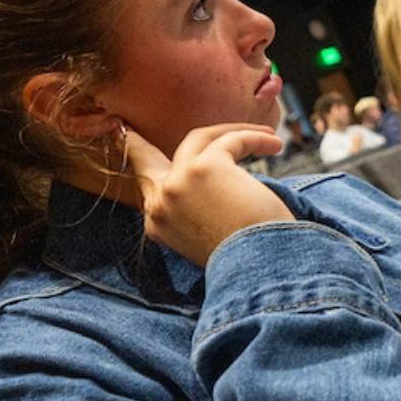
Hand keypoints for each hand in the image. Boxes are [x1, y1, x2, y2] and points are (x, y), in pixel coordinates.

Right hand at [114, 124, 291, 265]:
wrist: (257, 271)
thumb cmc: (248, 260)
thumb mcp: (211, 238)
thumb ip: (198, 212)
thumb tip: (220, 188)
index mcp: (159, 226)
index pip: (147, 189)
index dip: (140, 164)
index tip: (125, 143)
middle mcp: (161, 203)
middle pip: (148, 157)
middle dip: (140, 142)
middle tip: (130, 128)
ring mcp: (177, 183)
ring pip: (199, 140)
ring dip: (233, 133)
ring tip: (266, 139)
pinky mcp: (203, 167)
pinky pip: (231, 140)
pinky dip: (255, 138)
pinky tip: (275, 146)